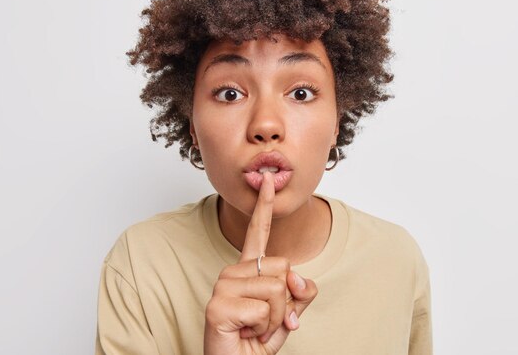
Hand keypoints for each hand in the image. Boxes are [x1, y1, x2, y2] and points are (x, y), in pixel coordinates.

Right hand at [204, 172, 317, 354]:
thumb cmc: (255, 343)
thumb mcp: (287, 315)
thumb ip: (299, 293)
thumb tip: (298, 278)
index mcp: (248, 271)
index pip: (258, 232)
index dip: (264, 206)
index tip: (267, 180)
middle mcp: (233, 272)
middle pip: (284, 267)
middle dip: (286, 301)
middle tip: (265, 321)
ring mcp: (223, 287)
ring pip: (277, 289)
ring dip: (275, 318)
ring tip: (255, 327)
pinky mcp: (218, 305)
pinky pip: (264, 310)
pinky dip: (265, 329)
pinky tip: (246, 333)